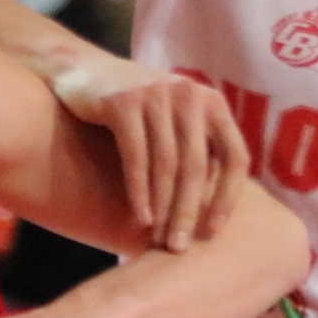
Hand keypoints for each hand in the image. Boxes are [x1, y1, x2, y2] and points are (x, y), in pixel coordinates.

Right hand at [46, 50, 248, 251]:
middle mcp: (189, 94)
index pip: (235, 155)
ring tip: (160, 240)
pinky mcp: (123, 102)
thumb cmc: (135, 107)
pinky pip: (135, 156)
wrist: (82, 70)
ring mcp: (156, 94)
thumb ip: (198, 149)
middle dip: (189, 212)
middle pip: (198, 165)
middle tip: (180, 247)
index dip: (229, 197)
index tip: (215, 232)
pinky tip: (140, 217)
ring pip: (166, 164)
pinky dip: (139, 191)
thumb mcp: (174, 119)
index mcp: (211, 102)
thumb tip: (217, 206)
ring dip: (164, 208)